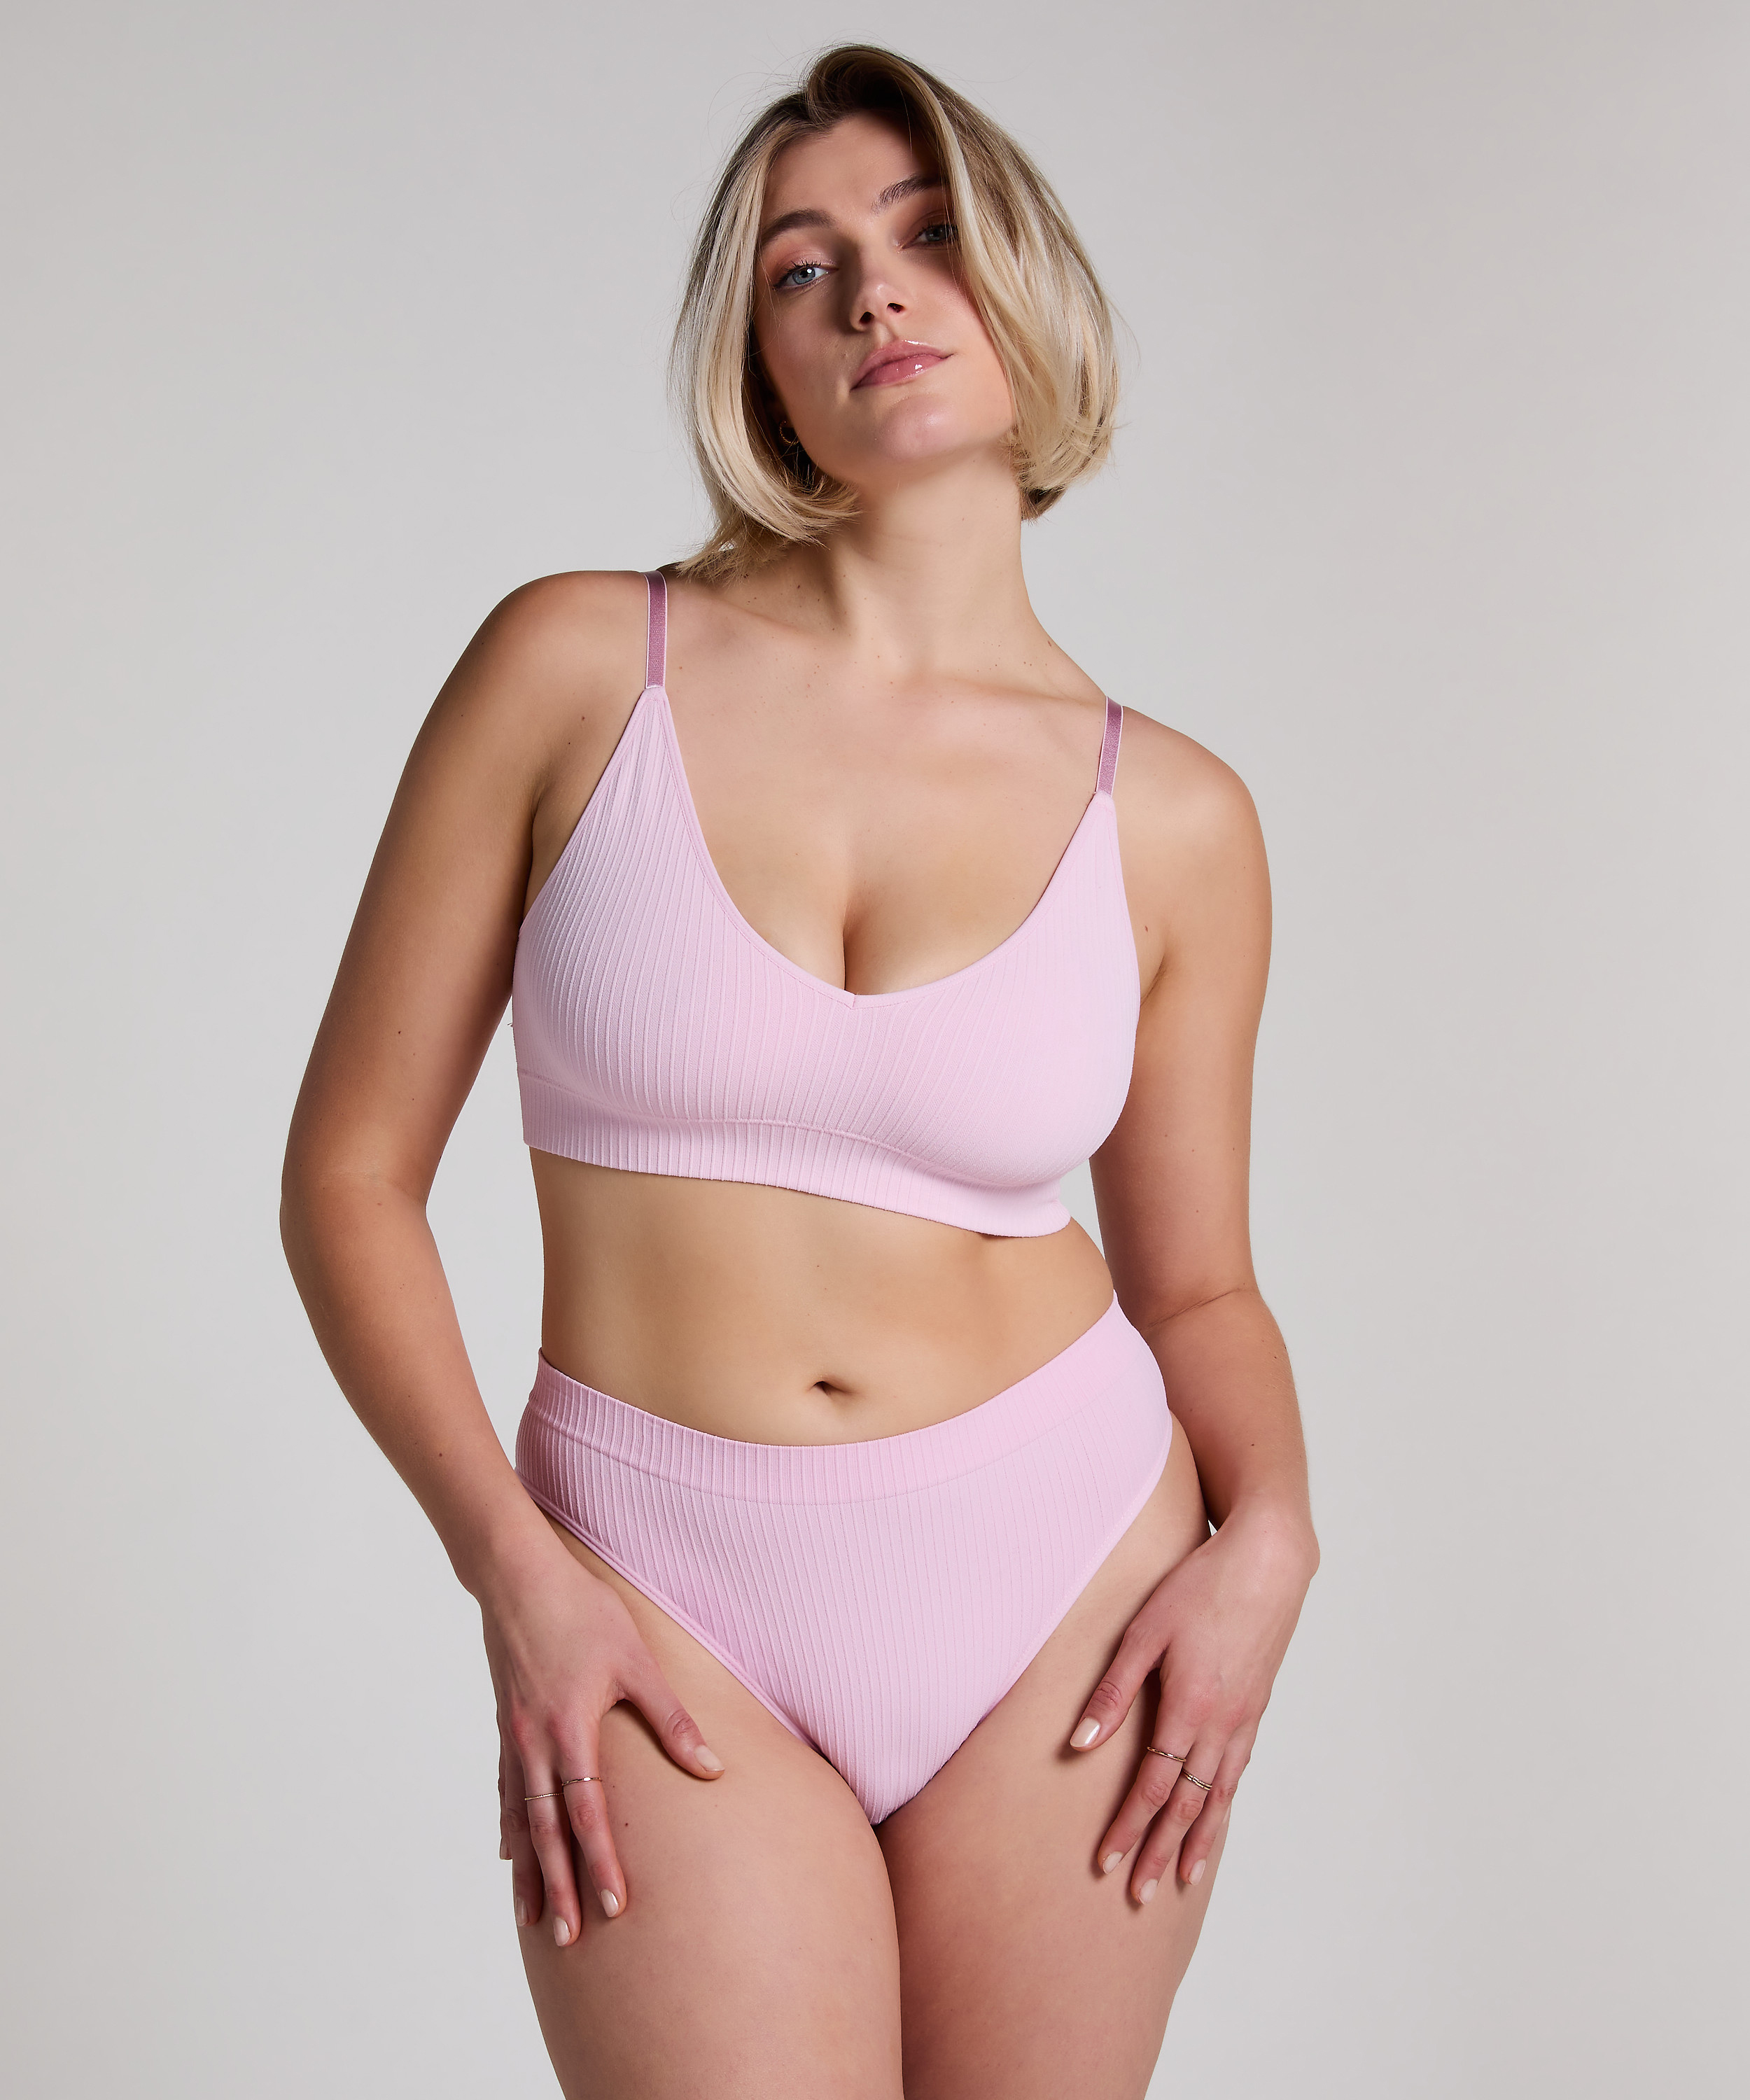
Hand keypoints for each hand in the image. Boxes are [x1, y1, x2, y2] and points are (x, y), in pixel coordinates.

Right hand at [482, 1534, 723, 1943]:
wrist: (517, 1577)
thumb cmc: (583, 1612)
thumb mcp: (636, 1661)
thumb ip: (671, 1720)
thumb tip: (713, 1769)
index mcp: (570, 1731)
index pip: (587, 1813)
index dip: (601, 1862)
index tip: (614, 1907)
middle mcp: (535, 1745)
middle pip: (548, 1831)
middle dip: (562, 1886)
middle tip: (570, 1938)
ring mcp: (514, 1739)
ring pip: (520, 1821)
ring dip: (531, 1871)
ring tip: (535, 1918)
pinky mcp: (505, 1728)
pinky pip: (505, 1792)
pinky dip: (508, 1829)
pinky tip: (509, 1855)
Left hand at [1068, 1504, 1314, 1900]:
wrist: (1268, 1562)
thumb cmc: (1198, 1587)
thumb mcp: (1144, 1631)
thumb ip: (1113, 1692)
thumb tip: (1079, 1746)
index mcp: (1188, 1707)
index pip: (1153, 1787)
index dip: (1129, 1828)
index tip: (1107, 1862)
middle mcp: (1220, 1724)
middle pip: (1187, 1806)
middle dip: (1160, 1852)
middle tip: (1141, 1895)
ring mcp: (1244, 1719)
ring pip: (1218, 1796)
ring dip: (1197, 1841)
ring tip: (1182, 1879)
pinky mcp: (1256, 1708)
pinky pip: (1238, 1771)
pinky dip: (1224, 1805)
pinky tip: (1215, 1818)